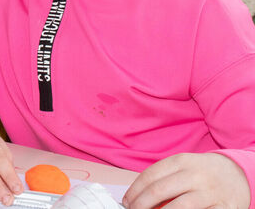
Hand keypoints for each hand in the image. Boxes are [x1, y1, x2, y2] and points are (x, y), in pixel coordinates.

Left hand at [123, 152, 249, 208]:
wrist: (238, 173)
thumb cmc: (202, 171)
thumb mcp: (183, 166)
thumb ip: (163, 177)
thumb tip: (137, 195)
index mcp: (181, 161)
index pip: (150, 176)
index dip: (134, 191)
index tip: (126, 202)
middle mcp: (195, 174)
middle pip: (159, 191)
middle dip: (141, 204)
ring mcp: (210, 192)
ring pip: (178, 207)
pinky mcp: (224, 207)